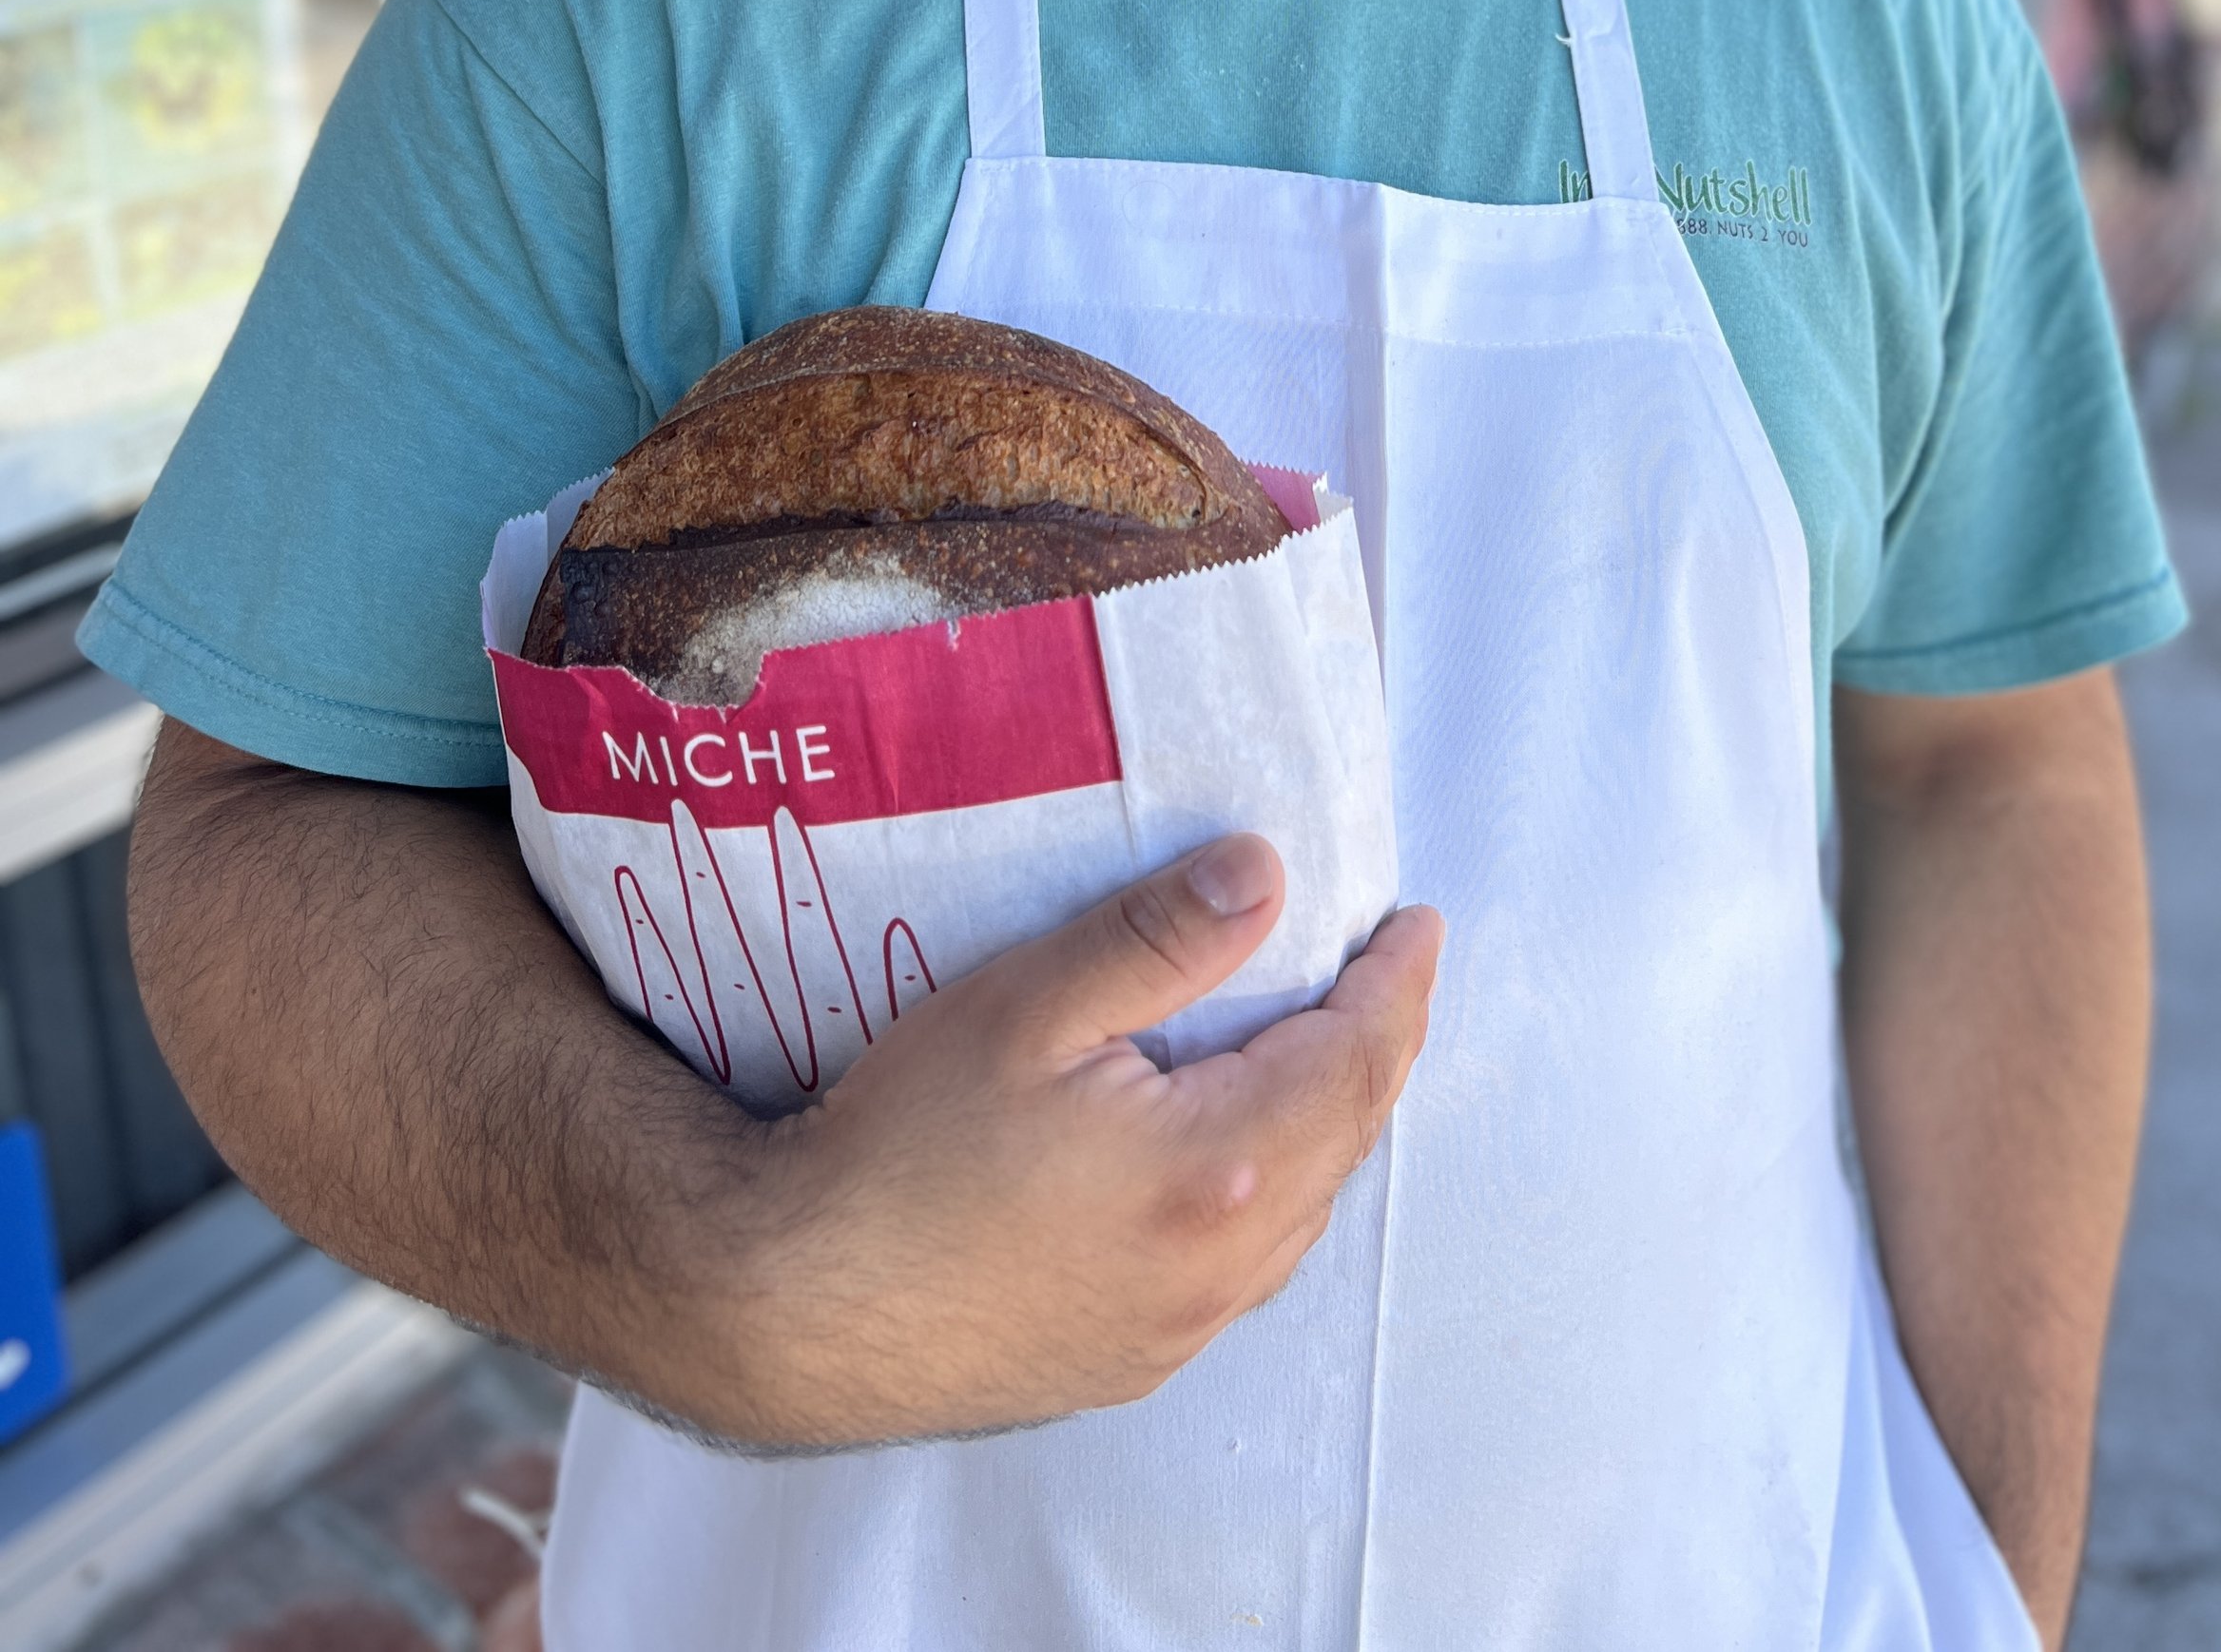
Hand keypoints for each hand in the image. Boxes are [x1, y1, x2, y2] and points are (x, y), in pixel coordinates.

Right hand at [716, 836, 1441, 1447]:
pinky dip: (1273, 1194)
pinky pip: (1244, 1269)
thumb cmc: (899, 1146)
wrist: (789, 1307)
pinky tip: (1239, 1156)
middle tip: (1382, 970)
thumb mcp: (1025, 1006)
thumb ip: (1156, 939)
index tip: (1416, 923)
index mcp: (1212, 1173)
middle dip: (1375, 1048)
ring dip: (1329, 1125)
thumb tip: (1267, 874)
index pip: (1353, 1064)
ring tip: (1324, 1045)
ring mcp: (1174, 1330)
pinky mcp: (1127, 1361)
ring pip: (1300, 1217)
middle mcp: (1215, 1268)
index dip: (1395, 987)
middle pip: (1343, 1142)